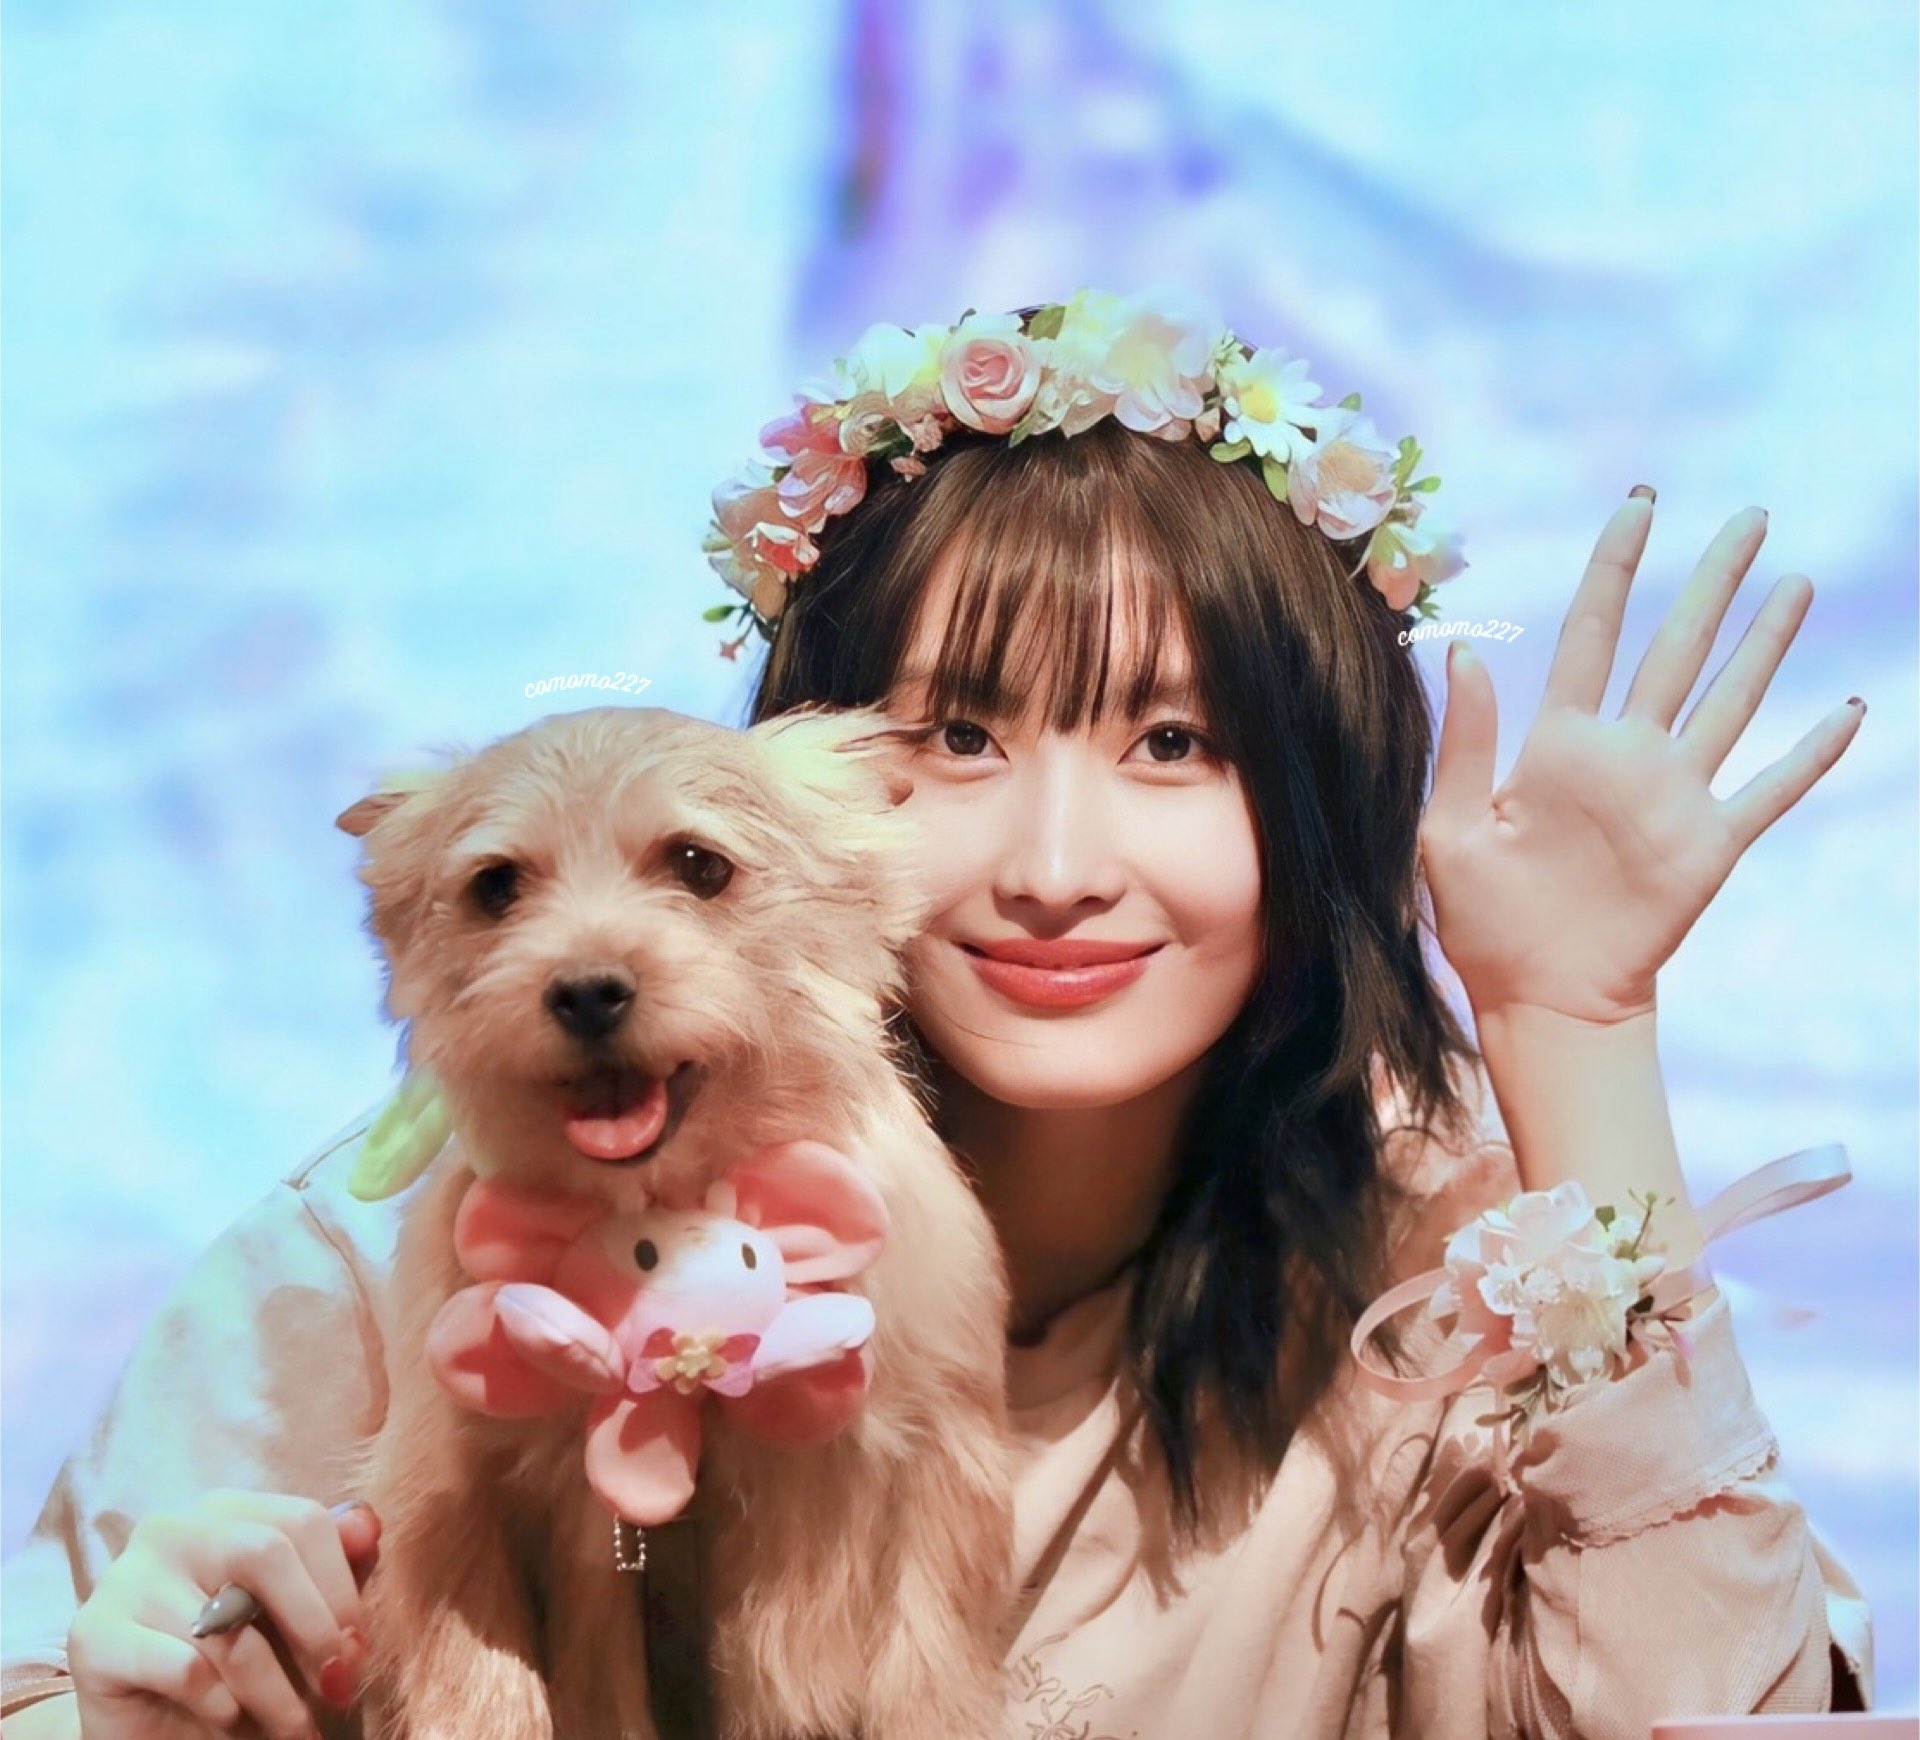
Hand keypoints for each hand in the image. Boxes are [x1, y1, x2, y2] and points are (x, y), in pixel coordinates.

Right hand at [63, 1491, 379, 1739]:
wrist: (156, 1725)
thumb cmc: (240, 1660)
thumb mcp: (298, 1614)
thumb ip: (338, 1565)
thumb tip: (370, 1525)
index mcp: (229, 1511)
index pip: (303, 1520)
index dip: (342, 1588)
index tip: (360, 1650)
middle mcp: (174, 1529)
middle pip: (265, 1553)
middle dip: (315, 1628)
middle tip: (339, 1688)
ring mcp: (126, 1577)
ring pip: (225, 1626)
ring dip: (276, 1691)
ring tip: (299, 1729)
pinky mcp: (95, 1635)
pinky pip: (182, 1667)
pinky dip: (221, 1703)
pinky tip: (231, 1719)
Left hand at [1422, 494, 1864, 1024]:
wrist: (1537, 996)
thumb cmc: (1480, 920)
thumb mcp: (1449, 830)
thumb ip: (1467, 744)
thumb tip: (1462, 653)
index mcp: (1557, 744)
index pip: (1591, 635)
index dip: (1615, 569)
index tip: (1640, 506)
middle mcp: (1624, 756)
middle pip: (1676, 648)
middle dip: (1712, 582)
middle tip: (1751, 517)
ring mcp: (1673, 796)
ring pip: (1730, 699)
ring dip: (1765, 644)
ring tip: (1795, 583)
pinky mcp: (1710, 845)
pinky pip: (1770, 790)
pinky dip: (1811, 754)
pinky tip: (1850, 710)